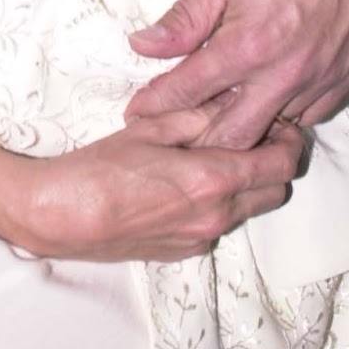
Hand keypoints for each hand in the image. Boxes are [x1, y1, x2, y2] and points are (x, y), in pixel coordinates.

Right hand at [0, 110, 302, 262]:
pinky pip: (219, 223)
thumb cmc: (98, 166)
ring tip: (211, 151)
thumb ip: (195, 115)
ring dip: (245, 181)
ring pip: (248, 208)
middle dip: (271, 161)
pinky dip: (218, 201)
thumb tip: (228, 99)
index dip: (287, 139)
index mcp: (212, 178)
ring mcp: (202, 237)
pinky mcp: (185, 250)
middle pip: (275, 191)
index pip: (280, 163)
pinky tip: (185, 180)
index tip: (276, 119)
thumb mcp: (149, 127)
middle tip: (249, 131)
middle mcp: (216, 214)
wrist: (61, 216)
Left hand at [127, 0, 348, 146]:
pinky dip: (280, 117)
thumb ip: (184, 18)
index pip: (189, 90)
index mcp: (248, 45)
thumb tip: (144, 45)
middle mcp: (284, 74)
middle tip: (171, 132)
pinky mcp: (340, 84)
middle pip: (232, 134)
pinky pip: (306, 119)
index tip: (136, 112)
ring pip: (271, 132)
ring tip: (213, 119)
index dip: (156, 103)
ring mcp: (317, 83)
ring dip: (241, 129)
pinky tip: (261, 101)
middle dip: (196, 137)